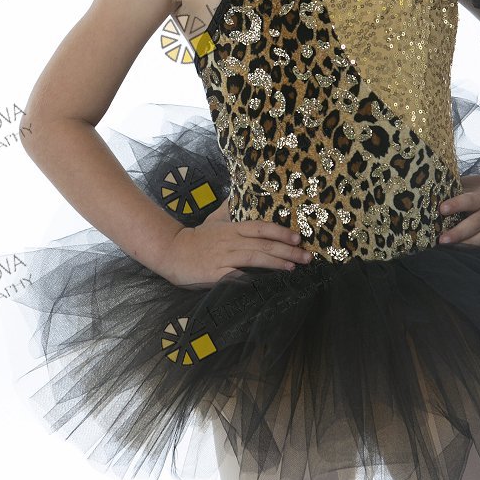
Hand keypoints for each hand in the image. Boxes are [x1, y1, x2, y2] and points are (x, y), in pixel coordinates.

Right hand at [161, 199, 313, 286]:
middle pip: (264, 244)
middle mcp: (231, 241)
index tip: (299, 237)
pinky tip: (267, 284)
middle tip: (307, 256)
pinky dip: (253, 280)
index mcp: (233, 228)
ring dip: (277, 263)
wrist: (172, 252)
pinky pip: (238, 276)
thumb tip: (239, 195)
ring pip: (255, 258)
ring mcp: (224, 258)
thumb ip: (230, 209)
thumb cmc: (196, 237)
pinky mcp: (217, 274)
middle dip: (288, 250)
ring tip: (294, 267)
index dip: (281, 232)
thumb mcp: (215, 219)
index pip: (261, 227)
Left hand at [437, 173, 479, 249]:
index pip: (468, 200)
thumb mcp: (478, 182)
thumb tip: (434, 189)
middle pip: (474, 225)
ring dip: (465, 247)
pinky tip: (468, 259)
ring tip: (449, 251)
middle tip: (441, 240)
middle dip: (457, 234)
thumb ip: (460, 186)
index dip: (456, 205)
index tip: (442, 209)